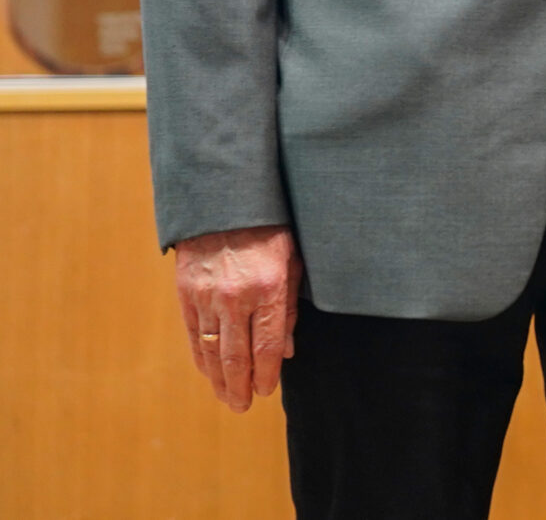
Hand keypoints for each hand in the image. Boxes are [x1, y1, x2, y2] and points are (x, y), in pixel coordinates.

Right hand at [173, 224, 298, 411]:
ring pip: (213, 350)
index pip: (267, 345)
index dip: (267, 373)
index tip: (267, 391)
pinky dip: (201, 358)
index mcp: (268, 288)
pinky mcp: (187, 294)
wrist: (225, 203)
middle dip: (241, 385)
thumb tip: (287, 350)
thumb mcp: (293, 262)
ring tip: (227, 397)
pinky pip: (195, 334)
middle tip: (243, 407)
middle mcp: (236, 297)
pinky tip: (208, 372)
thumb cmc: (270, 231)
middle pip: (237, 355)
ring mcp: (207, 297)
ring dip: (219, 379)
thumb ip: (289, 307)